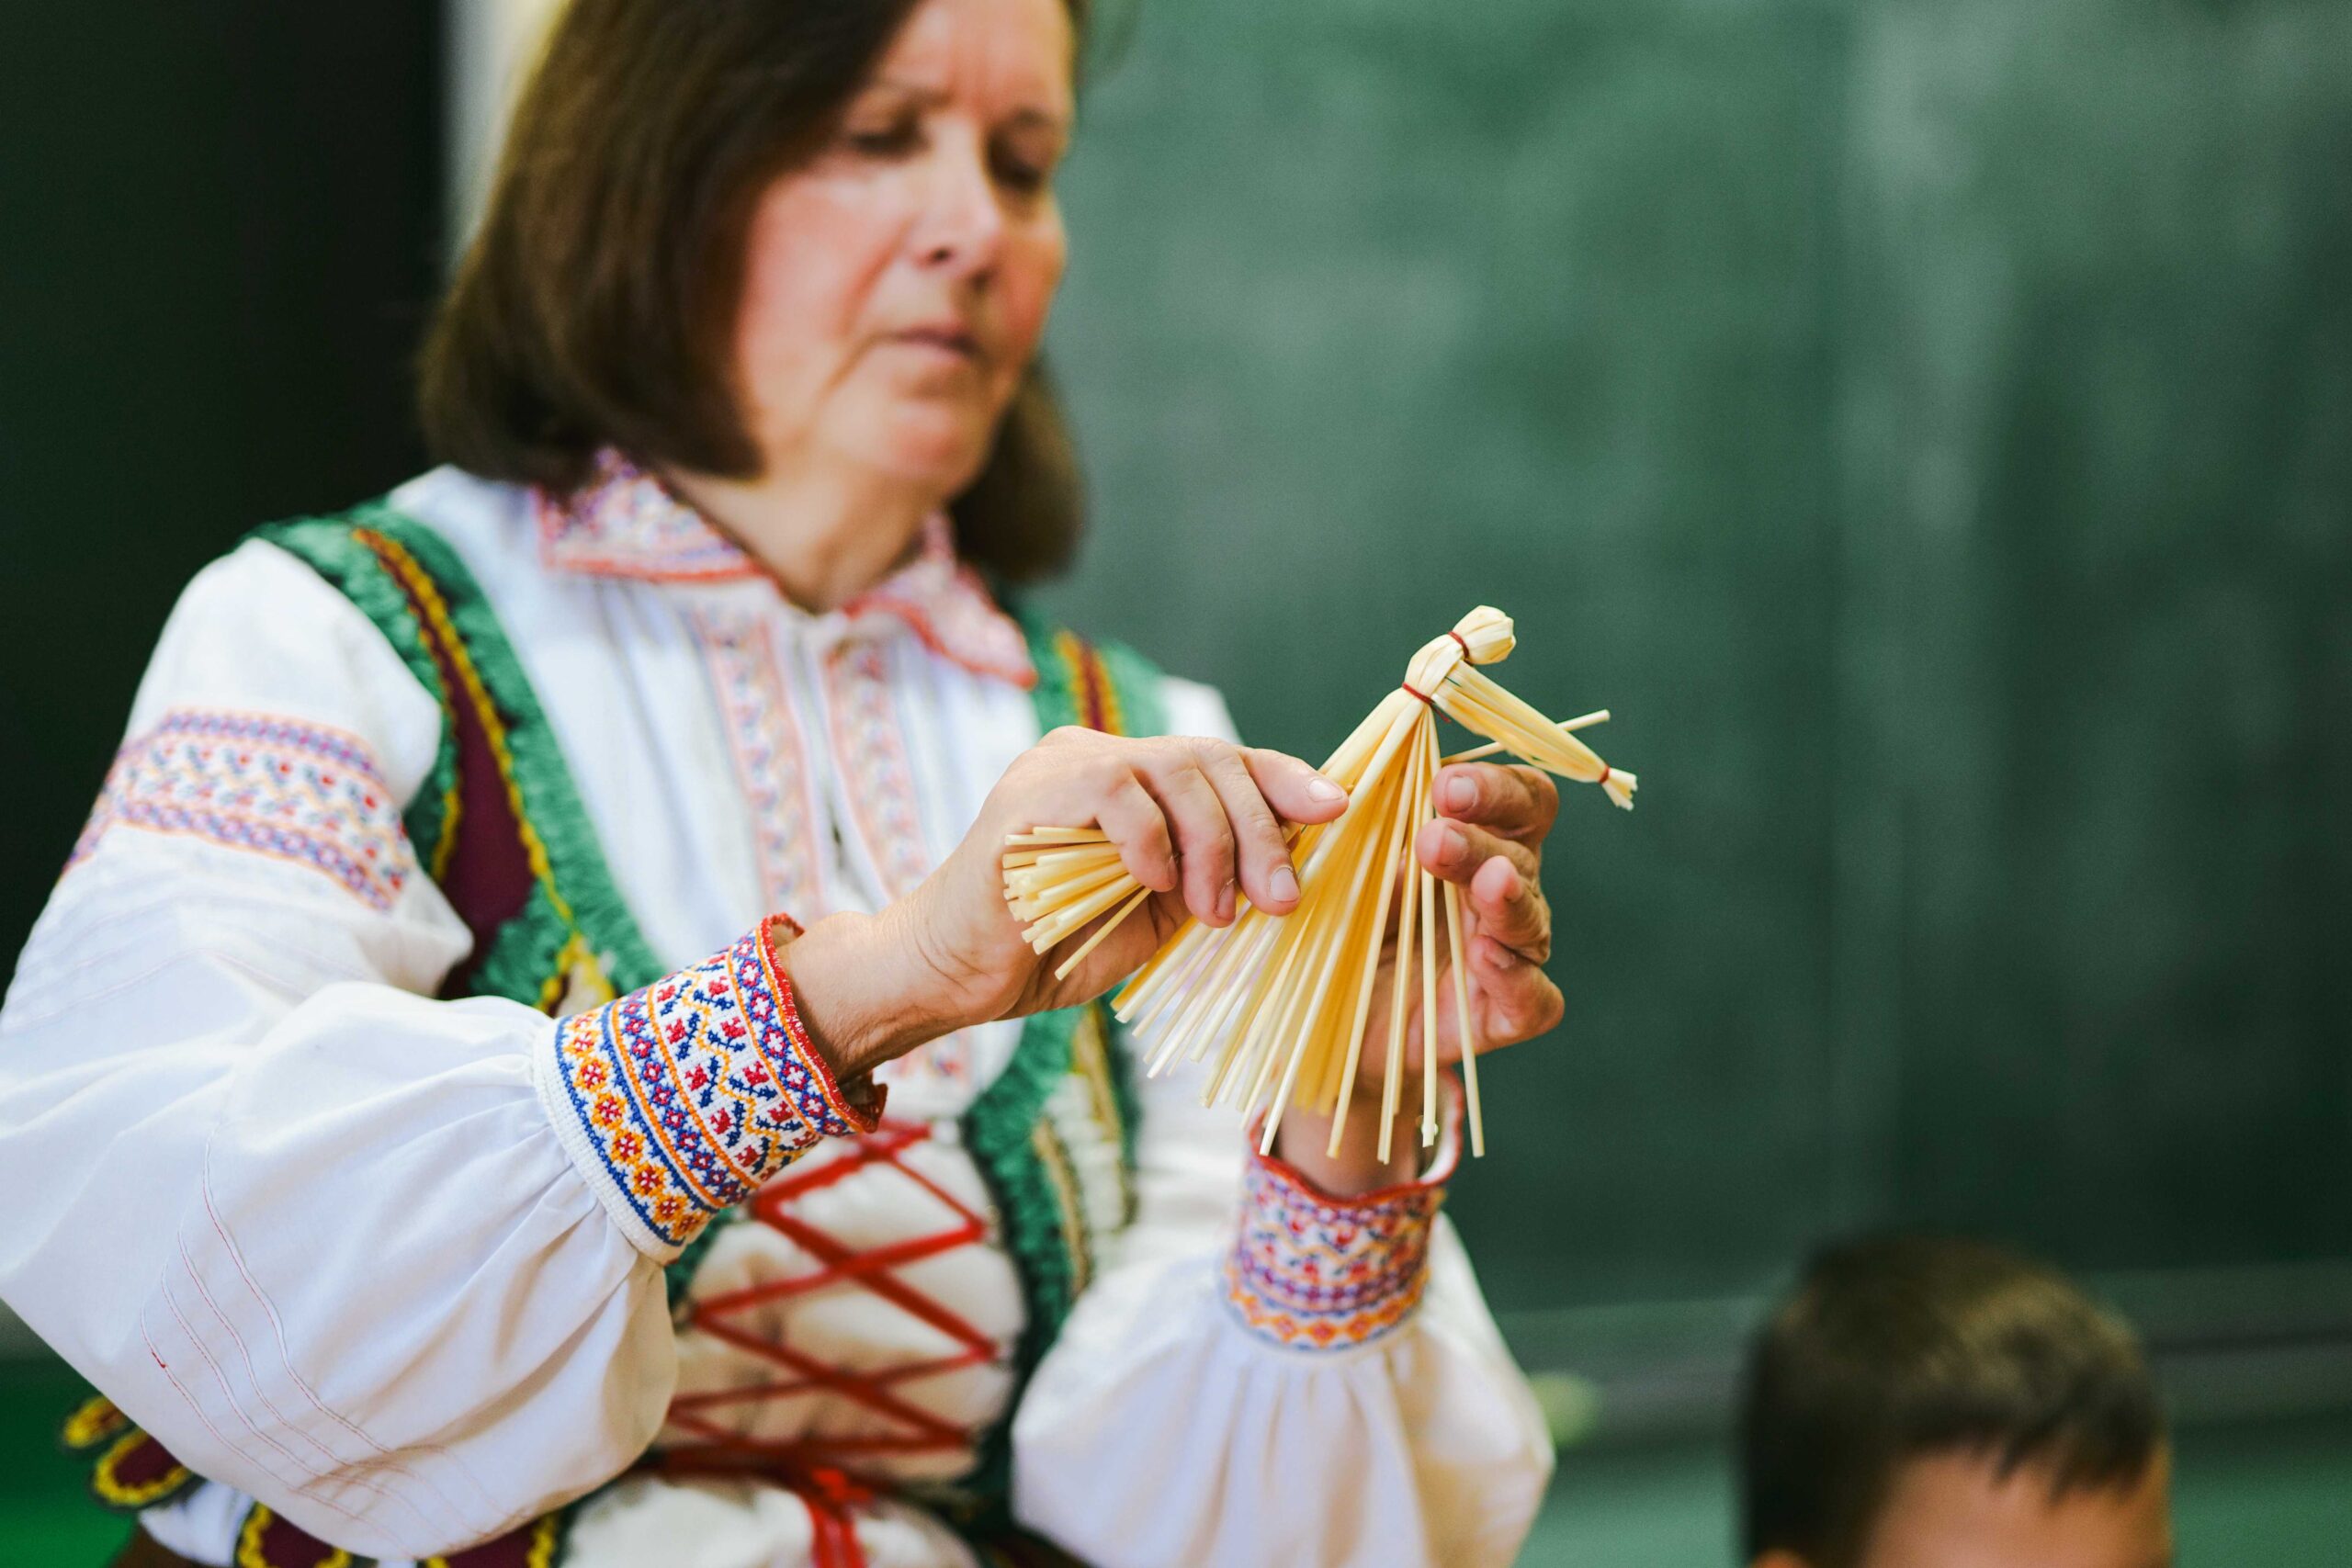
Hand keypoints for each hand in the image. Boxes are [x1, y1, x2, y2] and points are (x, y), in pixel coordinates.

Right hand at [783, 726, 1347, 1080]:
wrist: (956, 976)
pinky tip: (1153, 886)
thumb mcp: (1157, 914)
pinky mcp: (1028, 794)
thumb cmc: (1053, 949)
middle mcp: (1096, 756)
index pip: (1223, 760)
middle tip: (1280, 899)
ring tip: (1216, 910)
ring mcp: (1059, 766)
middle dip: (1260, 829)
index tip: (1338, 811)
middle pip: (1209, 758)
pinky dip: (1149, 839)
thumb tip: (1294, 864)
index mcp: (1131, 780)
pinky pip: (1114, 791)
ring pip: (1170, 768)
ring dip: (1213, 844)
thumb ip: (1210, 877)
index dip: (1285, 779)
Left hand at [1277, 761, 1565, 1191]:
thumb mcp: (1325, 862)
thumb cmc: (1333, 922)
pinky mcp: (1498, 1015)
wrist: (1318, 1018)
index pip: (1515, 798)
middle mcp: (1500, 892)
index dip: (1494, 785)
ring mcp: (1505, 954)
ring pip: (1533, 919)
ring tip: (1486, 883)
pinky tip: (1485, 954)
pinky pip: (1535, 1000)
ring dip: (1507, 897)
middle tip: (1435, 837)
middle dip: (1481, 839)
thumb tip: (1334, 791)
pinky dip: (1517, 976)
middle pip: (1522, 852)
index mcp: (1475, 841)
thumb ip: (1334, 821)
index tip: (1444, 784)